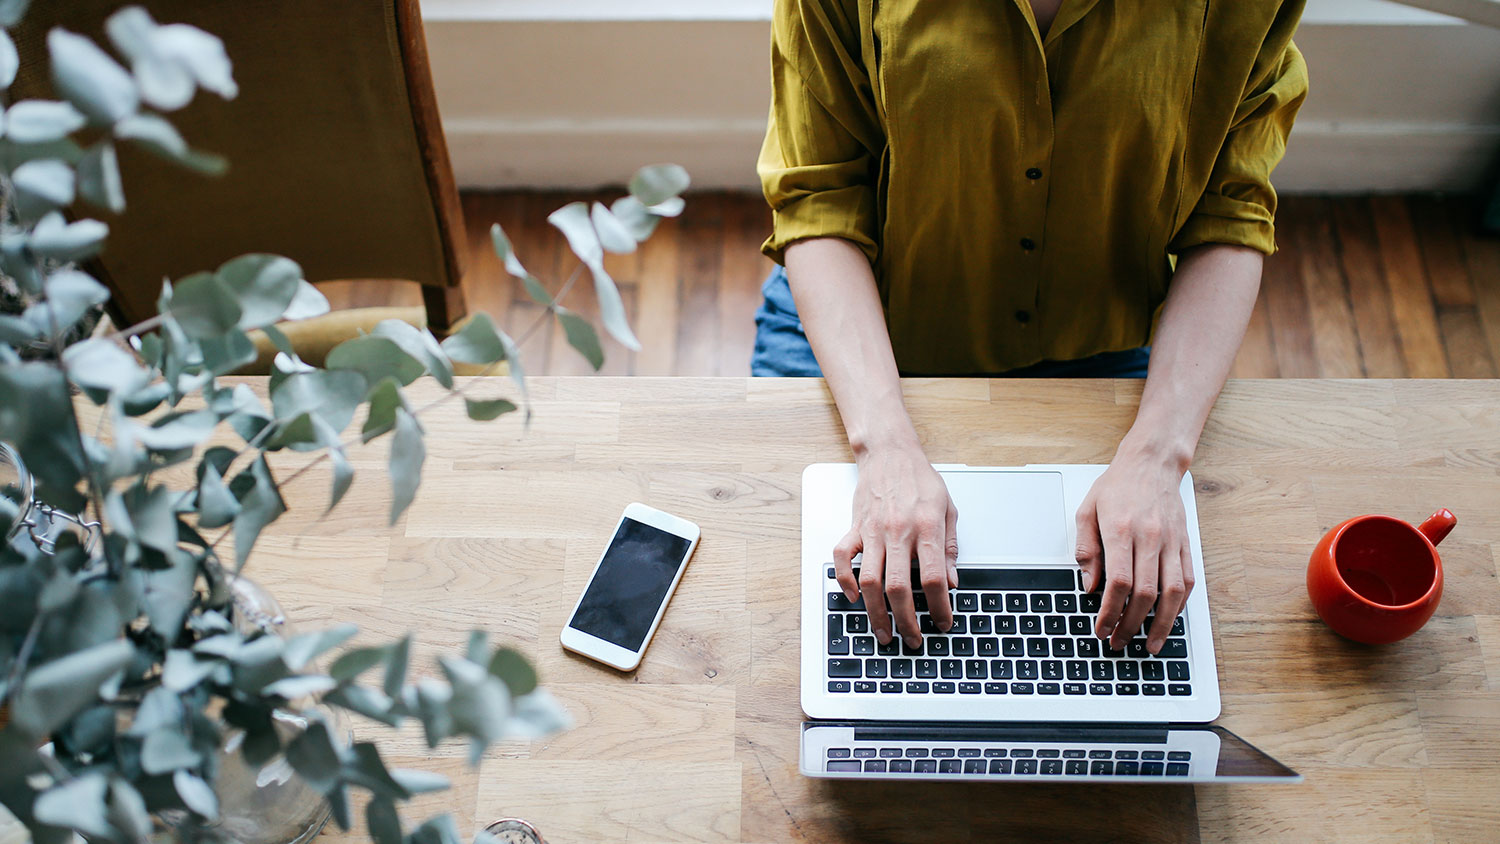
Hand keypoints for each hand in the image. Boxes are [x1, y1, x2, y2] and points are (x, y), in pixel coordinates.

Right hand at [832, 443, 958, 647]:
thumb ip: (949, 548)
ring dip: (875, 612)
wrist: (890, 453)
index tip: (944, 621)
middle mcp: (898, 531)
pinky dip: (845, 580)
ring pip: (870, 580)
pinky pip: (842, 558)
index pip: (933, 577)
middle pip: (898, 587)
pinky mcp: (855, 527)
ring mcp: (872, 530)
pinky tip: (854, 596)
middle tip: (912, 639)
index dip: (939, 606)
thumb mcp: (948, 510)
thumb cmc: (920, 480)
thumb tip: (953, 582)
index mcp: (926, 527)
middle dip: (906, 620)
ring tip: (884, 632)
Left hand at [1074, 452, 1195, 654]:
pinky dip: (1179, 605)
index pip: (1118, 582)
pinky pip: (1188, 580)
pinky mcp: (1185, 543)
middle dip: (1131, 624)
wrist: (1151, 462)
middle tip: (1119, 641)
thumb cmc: (1117, 486)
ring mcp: (1171, 541)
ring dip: (1162, 624)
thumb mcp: (1087, 511)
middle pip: (1145, 593)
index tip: (1102, 629)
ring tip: (1151, 644)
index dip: (1110, 612)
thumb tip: (1089, 586)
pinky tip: (1169, 619)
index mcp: (1121, 530)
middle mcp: (1150, 537)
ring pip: (1173, 592)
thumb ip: (1086, 549)